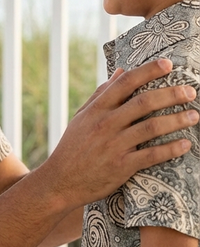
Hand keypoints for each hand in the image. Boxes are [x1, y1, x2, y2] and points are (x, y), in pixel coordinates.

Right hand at [45, 58, 197, 207]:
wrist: (60, 182)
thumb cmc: (72, 148)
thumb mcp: (82, 117)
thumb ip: (101, 94)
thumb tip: (120, 71)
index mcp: (97, 109)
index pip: (125, 82)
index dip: (148, 71)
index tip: (168, 64)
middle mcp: (106, 124)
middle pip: (144, 102)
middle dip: (171, 94)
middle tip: (190, 91)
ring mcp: (114, 145)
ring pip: (151, 127)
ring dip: (176, 120)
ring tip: (194, 115)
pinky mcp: (121, 167)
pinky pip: (151, 155)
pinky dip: (170, 149)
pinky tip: (185, 144)